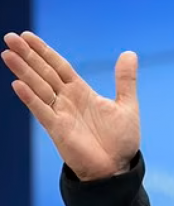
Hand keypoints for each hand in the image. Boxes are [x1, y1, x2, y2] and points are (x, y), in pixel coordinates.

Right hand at [1, 31, 139, 180]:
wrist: (117, 168)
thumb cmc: (120, 140)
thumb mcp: (127, 105)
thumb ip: (125, 80)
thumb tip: (129, 53)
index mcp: (82, 93)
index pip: (59, 66)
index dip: (44, 51)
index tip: (27, 36)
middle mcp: (68, 101)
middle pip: (44, 73)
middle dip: (28, 55)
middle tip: (10, 37)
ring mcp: (61, 114)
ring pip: (39, 88)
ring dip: (23, 71)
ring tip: (7, 54)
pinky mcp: (58, 130)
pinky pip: (42, 111)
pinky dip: (30, 98)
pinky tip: (18, 84)